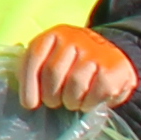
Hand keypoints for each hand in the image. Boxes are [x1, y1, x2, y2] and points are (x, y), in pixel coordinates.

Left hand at [16, 24, 140, 113]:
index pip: (34, 57)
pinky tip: (87, 102)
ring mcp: (96, 51)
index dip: (29, 84)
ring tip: (71, 102)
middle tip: (54, 103)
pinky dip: (89, 104)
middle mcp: (75, 38)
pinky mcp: (114, 67)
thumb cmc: (72, 64)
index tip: (29, 104)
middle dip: (50, 95)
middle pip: (53, 72)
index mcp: (54, 35)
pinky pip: (96, 93)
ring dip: (70, 101)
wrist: (111, 56)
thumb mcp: (49, 58)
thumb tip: (26, 97)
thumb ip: (33, 70)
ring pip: (74, 84)